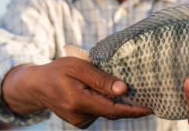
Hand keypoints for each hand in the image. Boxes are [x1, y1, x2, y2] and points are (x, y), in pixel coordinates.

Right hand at [33, 57, 151, 128]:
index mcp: (78, 101)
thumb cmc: (58, 71)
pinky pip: (98, 112)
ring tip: (113, 85)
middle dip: (127, 104)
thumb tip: (123, 89)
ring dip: (113, 101)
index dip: (133, 110)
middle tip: (142, 92)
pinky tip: (100, 92)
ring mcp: (79, 121)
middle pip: (111, 111)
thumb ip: (100, 79)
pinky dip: (104, 103)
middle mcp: (79, 116)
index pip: (112, 110)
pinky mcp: (80, 121)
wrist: (38, 85)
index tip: (150, 108)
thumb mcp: (79, 67)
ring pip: (105, 111)